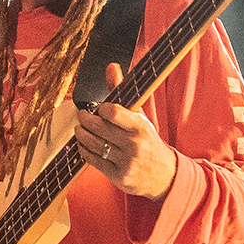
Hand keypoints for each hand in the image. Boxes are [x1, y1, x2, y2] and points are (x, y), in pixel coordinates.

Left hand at [75, 62, 177, 200]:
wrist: (163, 175)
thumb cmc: (148, 141)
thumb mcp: (140, 117)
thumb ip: (122, 93)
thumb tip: (111, 67)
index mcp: (141, 127)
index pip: (113, 112)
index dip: (100, 109)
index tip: (99, 108)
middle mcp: (134, 145)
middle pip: (98, 128)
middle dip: (85, 119)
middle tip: (82, 116)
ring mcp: (126, 162)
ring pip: (93, 144)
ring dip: (81, 134)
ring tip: (80, 128)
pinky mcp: (118, 176)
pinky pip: (93, 160)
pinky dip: (84, 150)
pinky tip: (84, 144)